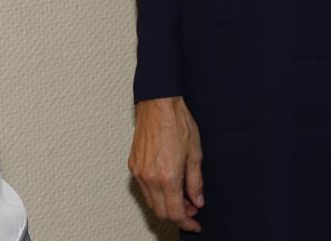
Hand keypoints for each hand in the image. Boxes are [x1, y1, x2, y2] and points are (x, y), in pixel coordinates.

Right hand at [129, 95, 204, 232]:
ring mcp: (139, 173)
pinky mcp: (133, 166)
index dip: (187, 223)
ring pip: (152, 202)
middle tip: (191, 207)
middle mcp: (150, 179)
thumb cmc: (178, 124)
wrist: (158, 104)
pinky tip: (168, 184)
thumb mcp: (195, 153)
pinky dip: (156, 193)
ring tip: (181, 195)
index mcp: (168, 177)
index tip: (195, 225)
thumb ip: (196, 182)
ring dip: (166, 205)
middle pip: (162, 212)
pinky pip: (144, 189)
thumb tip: (197, 202)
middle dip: (178, 215)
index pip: (175, 213)